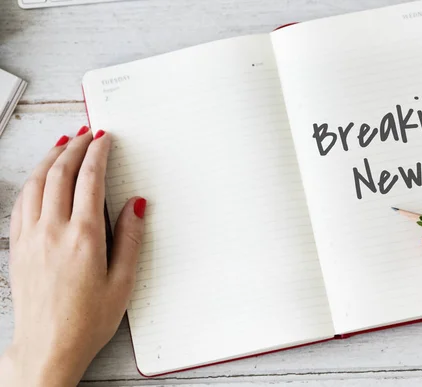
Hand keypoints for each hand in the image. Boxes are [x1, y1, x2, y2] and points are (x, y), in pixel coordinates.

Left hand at [0, 127, 145, 386]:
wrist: (47, 347)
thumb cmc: (86, 320)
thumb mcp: (123, 282)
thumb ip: (131, 238)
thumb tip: (136, 204)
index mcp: (84, 237)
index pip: (89, 179)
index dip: (98, 153)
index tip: (104, 138)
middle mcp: (53, 231)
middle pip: (60, 173)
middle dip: (75, 147)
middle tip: (86, 133)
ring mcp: (31, 237)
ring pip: (37, 182)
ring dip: (51, 158)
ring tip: (63, 143)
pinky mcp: (19, 246)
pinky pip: (22, 201)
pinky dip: (32, 180)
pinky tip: (39, 176)